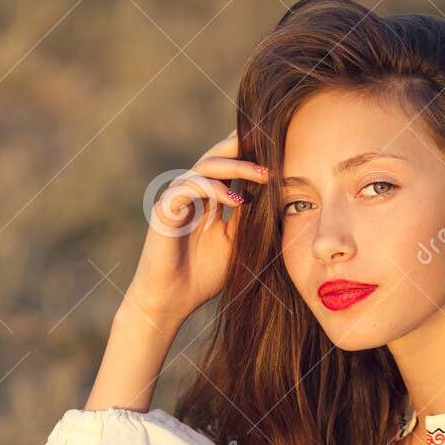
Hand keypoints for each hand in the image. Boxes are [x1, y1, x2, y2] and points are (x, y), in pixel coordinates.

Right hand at [124, 127, 269, 326]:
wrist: (171, 301)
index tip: (279, 154)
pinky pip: (189, 187)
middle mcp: (191, 194)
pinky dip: (213, 189)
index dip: (249, 158)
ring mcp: (177, 199)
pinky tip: (236, 200)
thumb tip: (273, 196)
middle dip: (242, 147)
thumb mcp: (235, 244)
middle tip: (270, 143)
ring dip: (235, 167)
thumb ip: (247, 219)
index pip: (228, 170)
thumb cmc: (202, 277)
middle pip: (216, 157)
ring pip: (205, 166)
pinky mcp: (165, 210)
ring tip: (262, 173)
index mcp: (207, 201)